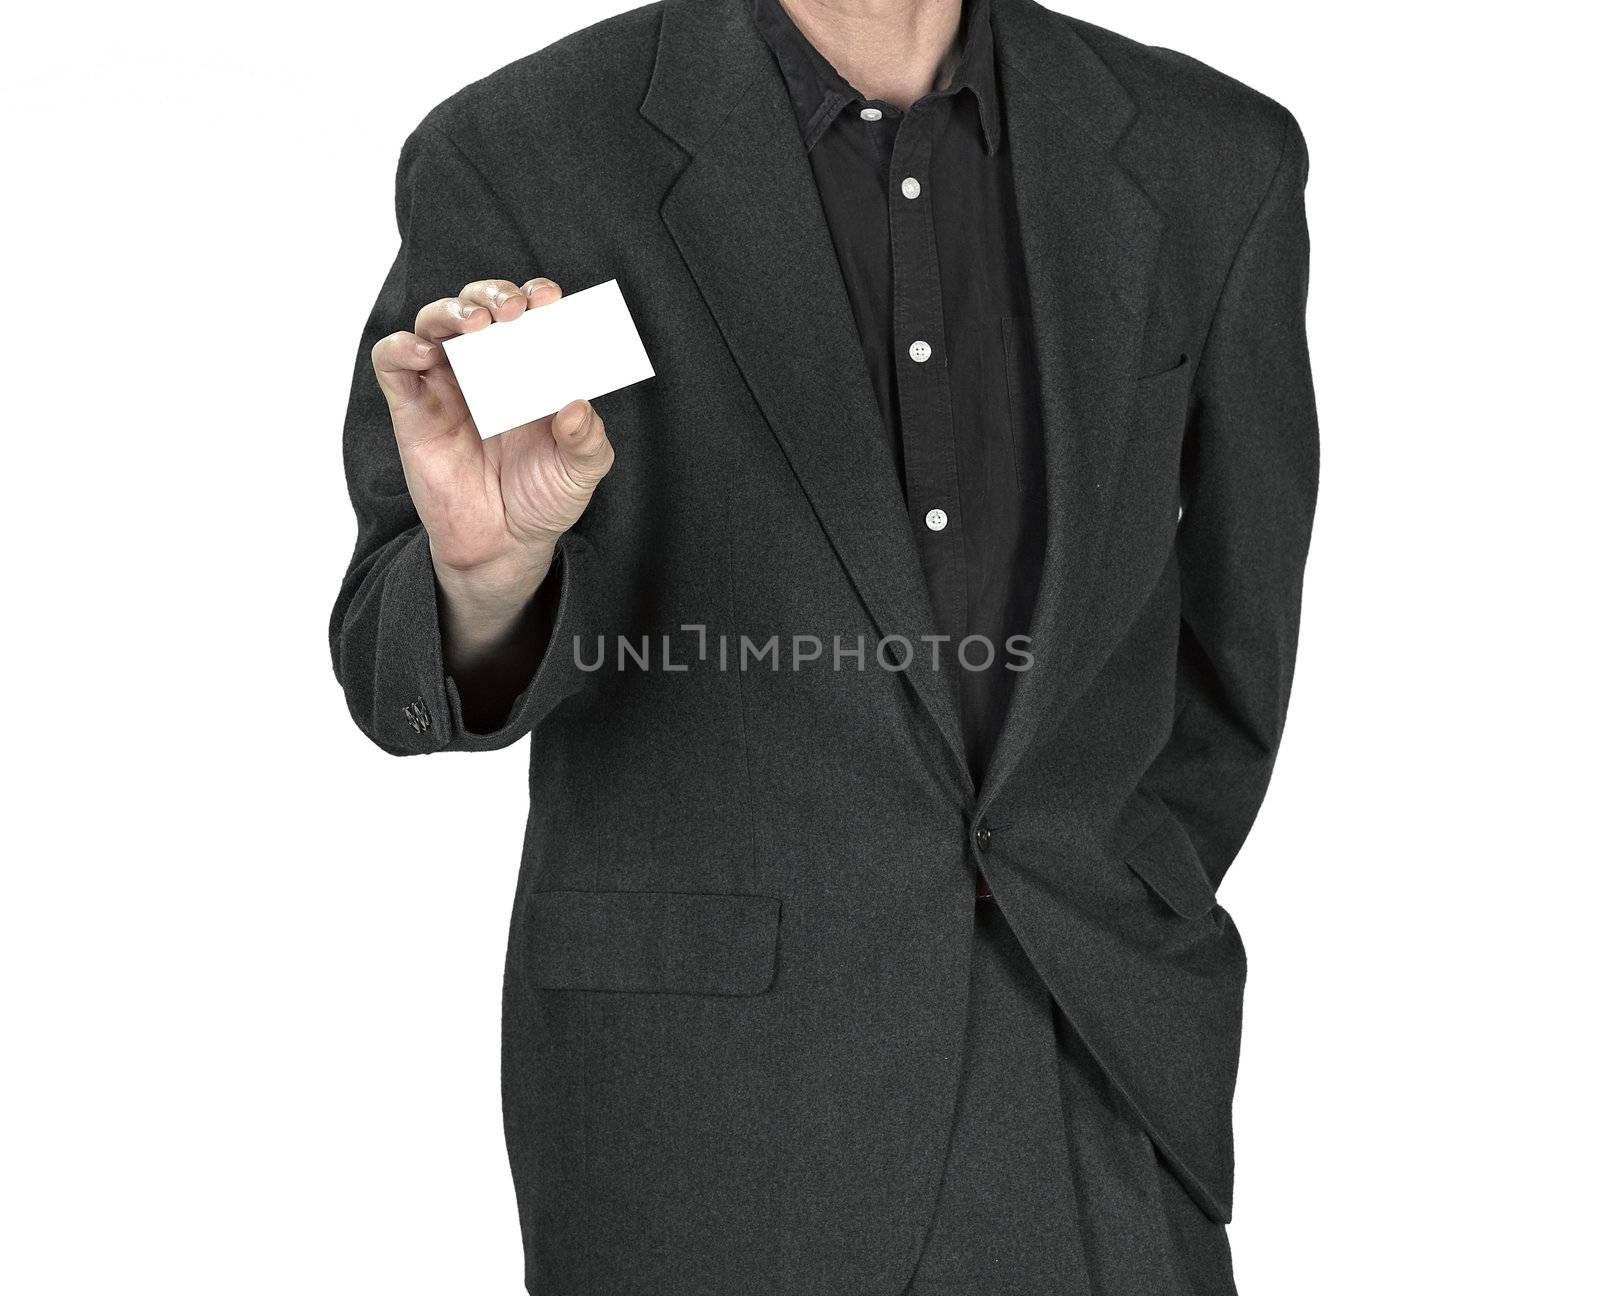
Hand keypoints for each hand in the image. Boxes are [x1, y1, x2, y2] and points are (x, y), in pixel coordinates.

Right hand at [371, 278, 613, 661]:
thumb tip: (578, 407)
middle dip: (493, 294)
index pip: (528, 315)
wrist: (503, 546)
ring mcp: (446, 385)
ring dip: (451, 311)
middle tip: (511, 309)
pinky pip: (392, 363)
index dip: (535, 297)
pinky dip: (400, 347)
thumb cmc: (543, 498)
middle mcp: (487, 368)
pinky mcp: (412, 409)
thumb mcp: (580, 471)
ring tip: (476, 323)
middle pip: (478, 306)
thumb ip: (587, 440)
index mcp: (530, 370)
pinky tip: (424, 352)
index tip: (547, 299)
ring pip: (434, 323)